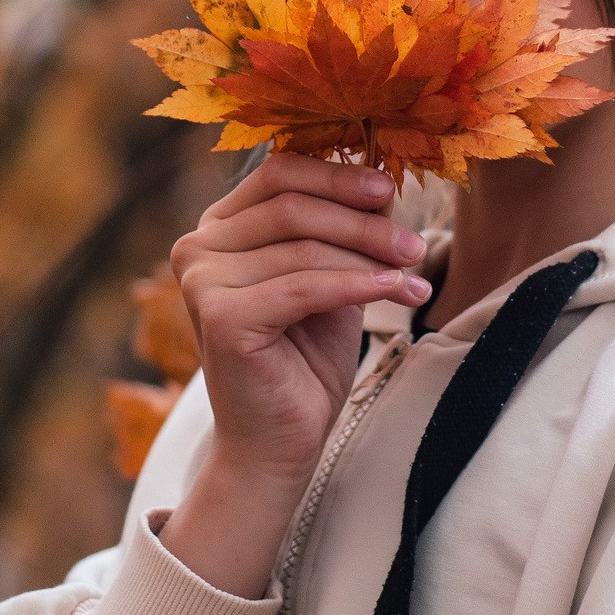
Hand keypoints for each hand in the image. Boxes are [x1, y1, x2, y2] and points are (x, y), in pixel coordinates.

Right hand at [163, 152, 429, 594]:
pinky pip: (306, 286)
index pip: (278, 174)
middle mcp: (197, 247)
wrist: (280, 441)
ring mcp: (201, 281)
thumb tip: (382, 183)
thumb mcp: (327, 279)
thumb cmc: (304, 359)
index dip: (338, 176)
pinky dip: (360, 285)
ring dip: (371, 255)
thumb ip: (340, 232)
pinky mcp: (220, 317)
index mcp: (218, 228)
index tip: (389, 189)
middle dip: (363, 221)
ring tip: (416, 271)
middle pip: (293, 206)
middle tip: (416, 242)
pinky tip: (401, 291)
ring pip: (304, 246)